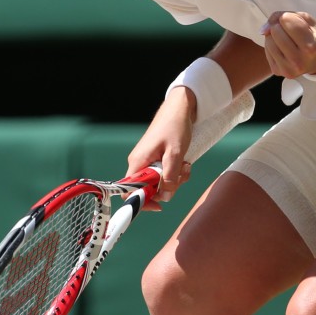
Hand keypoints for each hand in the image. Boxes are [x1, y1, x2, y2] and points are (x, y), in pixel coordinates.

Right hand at [126, 87, 195, 209]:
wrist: (179, 108)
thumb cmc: (174, 126)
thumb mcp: (175, 153)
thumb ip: (170, 177)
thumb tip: (165, 197)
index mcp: (138, 162)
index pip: (129, 192)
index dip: (142, 202)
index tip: (160, 205)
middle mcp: (139, 163)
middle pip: (148, 189)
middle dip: (167, 188)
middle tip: (181, 177)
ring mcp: (147, 161)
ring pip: (158, 182)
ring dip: (175, 179)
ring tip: (186, 166)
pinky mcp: (156, 159)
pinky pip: (164, 173)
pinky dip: (175, 172)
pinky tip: (184, 163)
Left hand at [260, 11, 315, 78]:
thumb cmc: (314, 35)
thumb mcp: (306, 19)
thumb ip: (283, 16)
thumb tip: (262, 30)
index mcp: (311, 47)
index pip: (286, 20)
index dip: (289, 17)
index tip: (298, 23)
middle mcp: (299, 61)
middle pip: (275, 30)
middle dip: (280, 26)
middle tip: (292, 32)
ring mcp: (288, 69)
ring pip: (268, 40)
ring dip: (275, 36)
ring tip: (289, 40)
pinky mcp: (278, 72)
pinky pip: (267, 50)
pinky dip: (273, 45)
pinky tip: (284, 48)